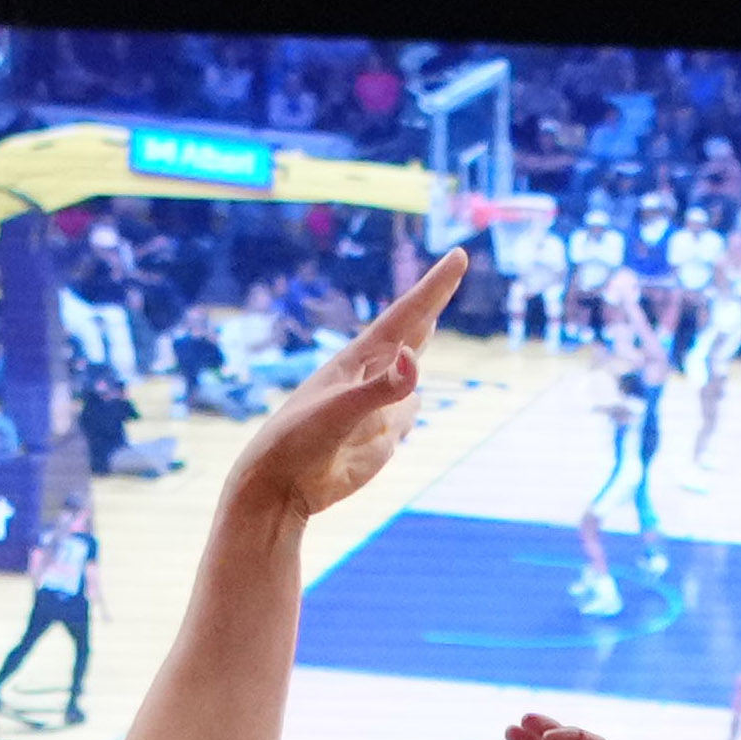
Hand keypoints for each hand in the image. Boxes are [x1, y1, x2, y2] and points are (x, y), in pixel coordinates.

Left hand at [212, 255, 461, 531]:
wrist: (282, 484)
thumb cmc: (301, 439)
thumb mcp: (341, 411)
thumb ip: (382, 388)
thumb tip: (414, 359)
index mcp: (360, 359)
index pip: (408, 315)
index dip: (435, 286)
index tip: (458, 256)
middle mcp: (371, 376)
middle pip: (411, 334)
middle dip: (431, 304)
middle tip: (450, 273)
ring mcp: (378, 406)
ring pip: (411, 376)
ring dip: (419, 352)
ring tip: (425, 327)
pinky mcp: (380, 436)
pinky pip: (406, 415)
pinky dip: (408, 411)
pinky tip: (402, 412)